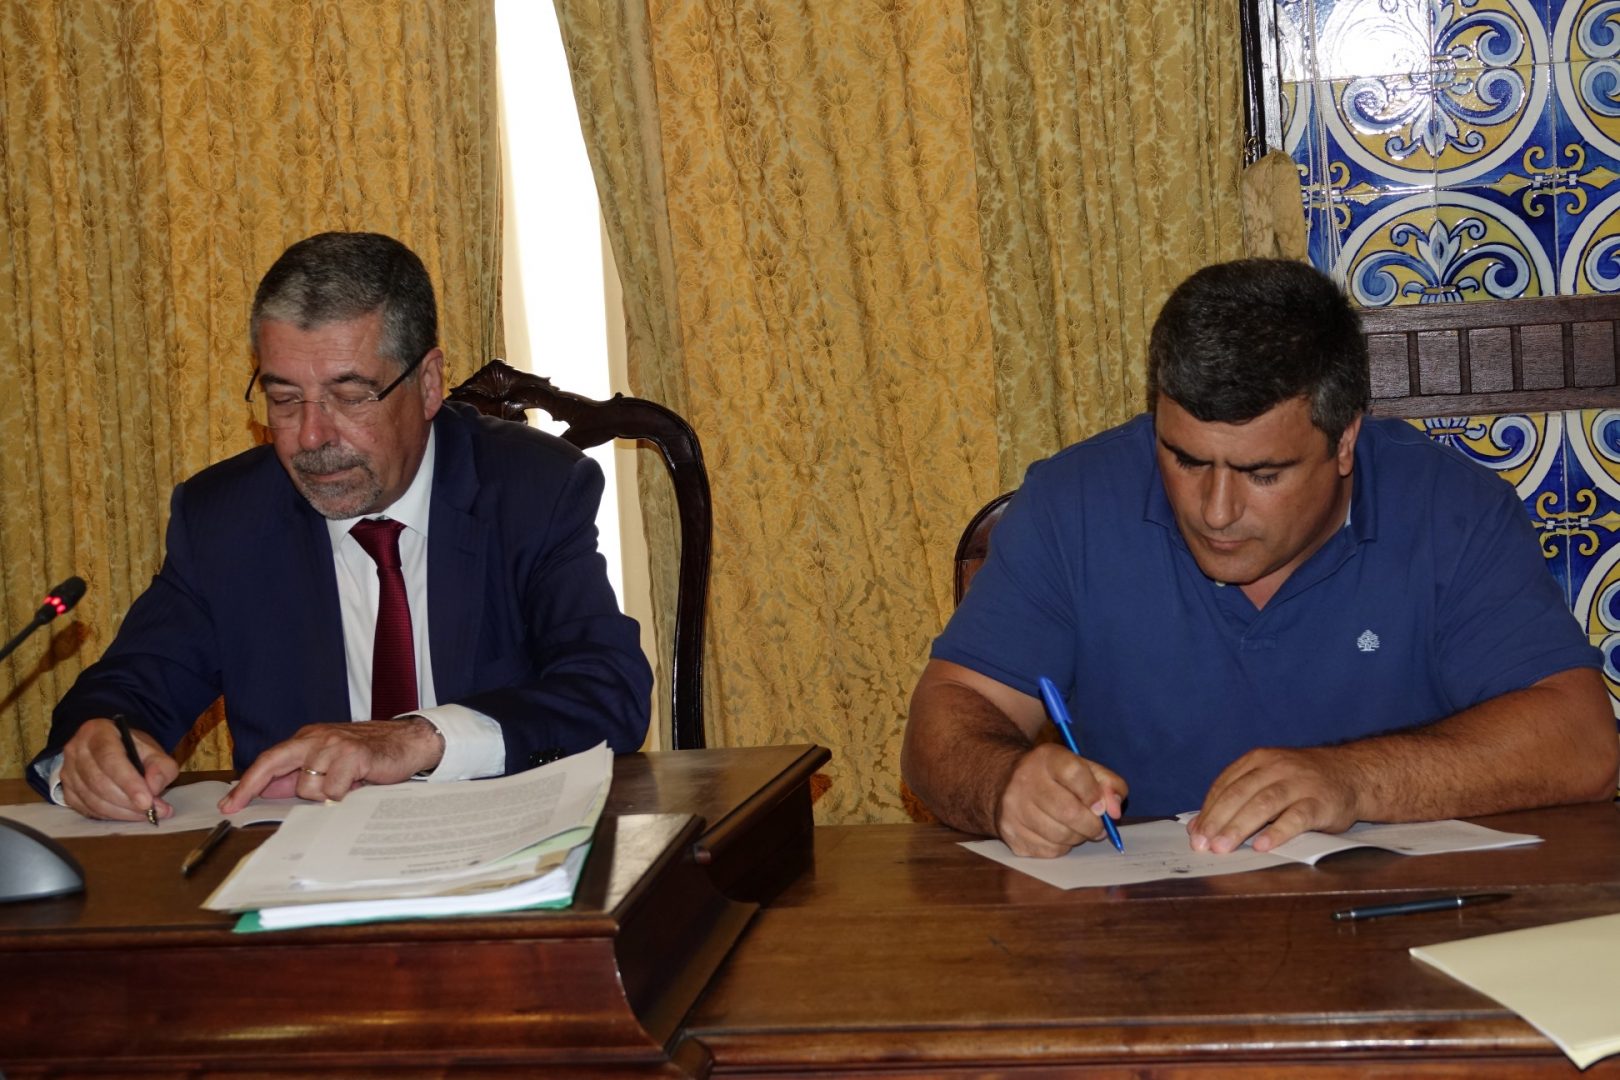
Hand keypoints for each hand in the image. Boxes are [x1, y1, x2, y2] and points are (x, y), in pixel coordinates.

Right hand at [59, 717, 177, 821]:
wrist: (111, 749)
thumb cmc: (132, 749)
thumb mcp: (153, 751)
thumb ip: (161, 767)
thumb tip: (154, 787)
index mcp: (98, 732)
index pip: (110, 759)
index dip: (129, 783)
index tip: (147, 802)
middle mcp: (77, 749)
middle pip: (100, 782)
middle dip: (128, 802)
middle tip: (153, 811)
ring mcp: (68, 771)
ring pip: (92, 799)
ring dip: (121, 812)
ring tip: (146, 814)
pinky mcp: (66, 790)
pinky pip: (86, 809)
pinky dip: (110, 816)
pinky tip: (127, 814)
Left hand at [219, 717, 443, 811]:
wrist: (409, 741)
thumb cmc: (369, 755)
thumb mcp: (330, 762)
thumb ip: (300, 775)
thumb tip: (267, 790)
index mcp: (308, 739)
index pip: (269, 760)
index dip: (246, 783)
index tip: (228, 805)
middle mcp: (317, 738)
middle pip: (275, 764)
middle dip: (257, 787)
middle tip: (240, 806)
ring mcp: (334, 744)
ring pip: (308, 786)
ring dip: (325, 795)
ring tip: (345, 786)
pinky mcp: (354, 754)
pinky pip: (334, 790)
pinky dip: (344, 795)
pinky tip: (358, 784)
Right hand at [996, 743, 1126, 857]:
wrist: (1006, 782)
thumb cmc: (1054, 777)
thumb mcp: (1083, 768)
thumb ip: (1109, 784)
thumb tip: (1115, 811)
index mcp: (1047, 758)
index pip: (1074, 774)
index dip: (1094, 794)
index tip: (1102, 808)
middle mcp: (1025, 780)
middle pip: (1068, 811)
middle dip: (1092, 825)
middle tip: (1097, 827)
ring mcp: (1013, 808)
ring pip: (1059, 835)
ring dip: (1077, 837)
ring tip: (1077, 829)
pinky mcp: (1010, 832)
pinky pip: (1048, 850)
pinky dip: (1061, 847)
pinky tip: (1056, 834)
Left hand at [1188, 746, 1360, 853]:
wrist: (1352, 774)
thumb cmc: (1302, 782)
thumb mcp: (1268, 779)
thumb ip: (1237, 796)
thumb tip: (1199, 826)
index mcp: (1258, 760)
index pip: (1226, 785)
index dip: (1208, 810)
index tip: (1195, 833)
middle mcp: (1277, 768)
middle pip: (1240, 794)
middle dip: (1218, 820)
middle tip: (1203, 844)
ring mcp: (1300, 783)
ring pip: (1264, 804)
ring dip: (1240, 827)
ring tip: (1223, 847)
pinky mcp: (1320, 802)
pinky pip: (1296, 818)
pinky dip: (1277, 832)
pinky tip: (1262, 846)